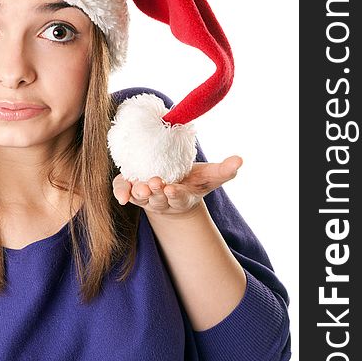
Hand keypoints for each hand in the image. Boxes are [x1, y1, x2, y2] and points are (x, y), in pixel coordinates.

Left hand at [112, 155, 242, 216]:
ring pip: (140, 198)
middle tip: (153, 183)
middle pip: (158, 199)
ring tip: (139, 185)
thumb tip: (240, 160)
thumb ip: (225, 170)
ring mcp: (146, 197)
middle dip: (155, 192)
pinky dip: (121, 192)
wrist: (173, 187)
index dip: (175, 195)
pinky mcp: (131, 189)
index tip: (172, 189)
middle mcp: (162, 200)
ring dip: (138, 193)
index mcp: (181, 198)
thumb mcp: (210, 176)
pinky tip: (121, 193)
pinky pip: (124, 191)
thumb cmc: (193, 181)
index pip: (178, 198)